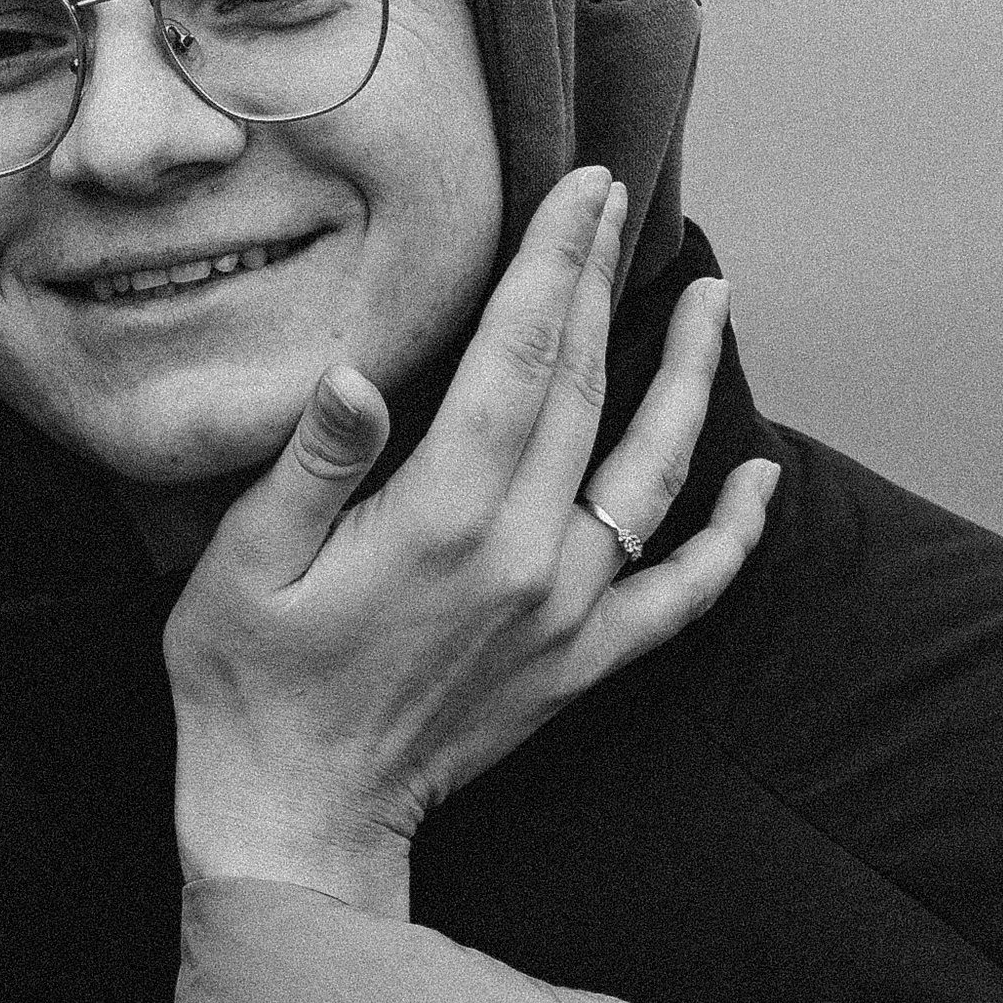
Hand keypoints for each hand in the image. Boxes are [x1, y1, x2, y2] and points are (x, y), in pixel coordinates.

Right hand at [165, 168, 778, 914]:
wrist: (298, 817)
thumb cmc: (248, 680)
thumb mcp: (244, 563)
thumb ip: (314, 463)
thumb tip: (357, 372)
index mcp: (442, 516)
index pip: (519, 354)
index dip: (554, 261)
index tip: (582, 184)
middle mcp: (524, 557)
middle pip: (585, 389)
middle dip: (601, 282)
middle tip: (619, 198)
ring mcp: (566, 613)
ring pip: (650, 472)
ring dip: (686, 378)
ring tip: (712, 297)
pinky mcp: (582, 662)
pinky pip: (682, 592)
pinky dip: (730, 535)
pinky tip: (758, 478)